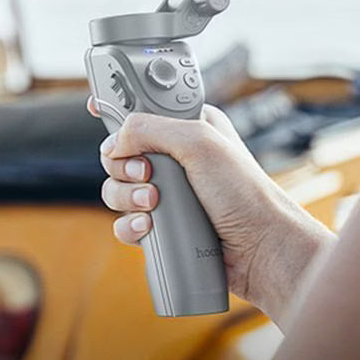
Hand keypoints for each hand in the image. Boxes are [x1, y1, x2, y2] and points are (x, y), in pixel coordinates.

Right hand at [92, 104, 333, 323]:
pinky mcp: (164, 225)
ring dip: (126, 197)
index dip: (117, 109)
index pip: (142, 109)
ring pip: (117, 188)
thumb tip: (115, 142)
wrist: (264, 251)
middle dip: (122, 164)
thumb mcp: (199, 143)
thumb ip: (150, 129)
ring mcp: (168, 193)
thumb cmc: (245, 193)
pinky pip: (126, 222)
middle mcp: (175, 157)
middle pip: (119, 152)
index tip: (95, 108)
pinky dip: (130, 225)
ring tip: (153, 205)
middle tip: (146, 173)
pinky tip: (148, 228)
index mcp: (186, 126)